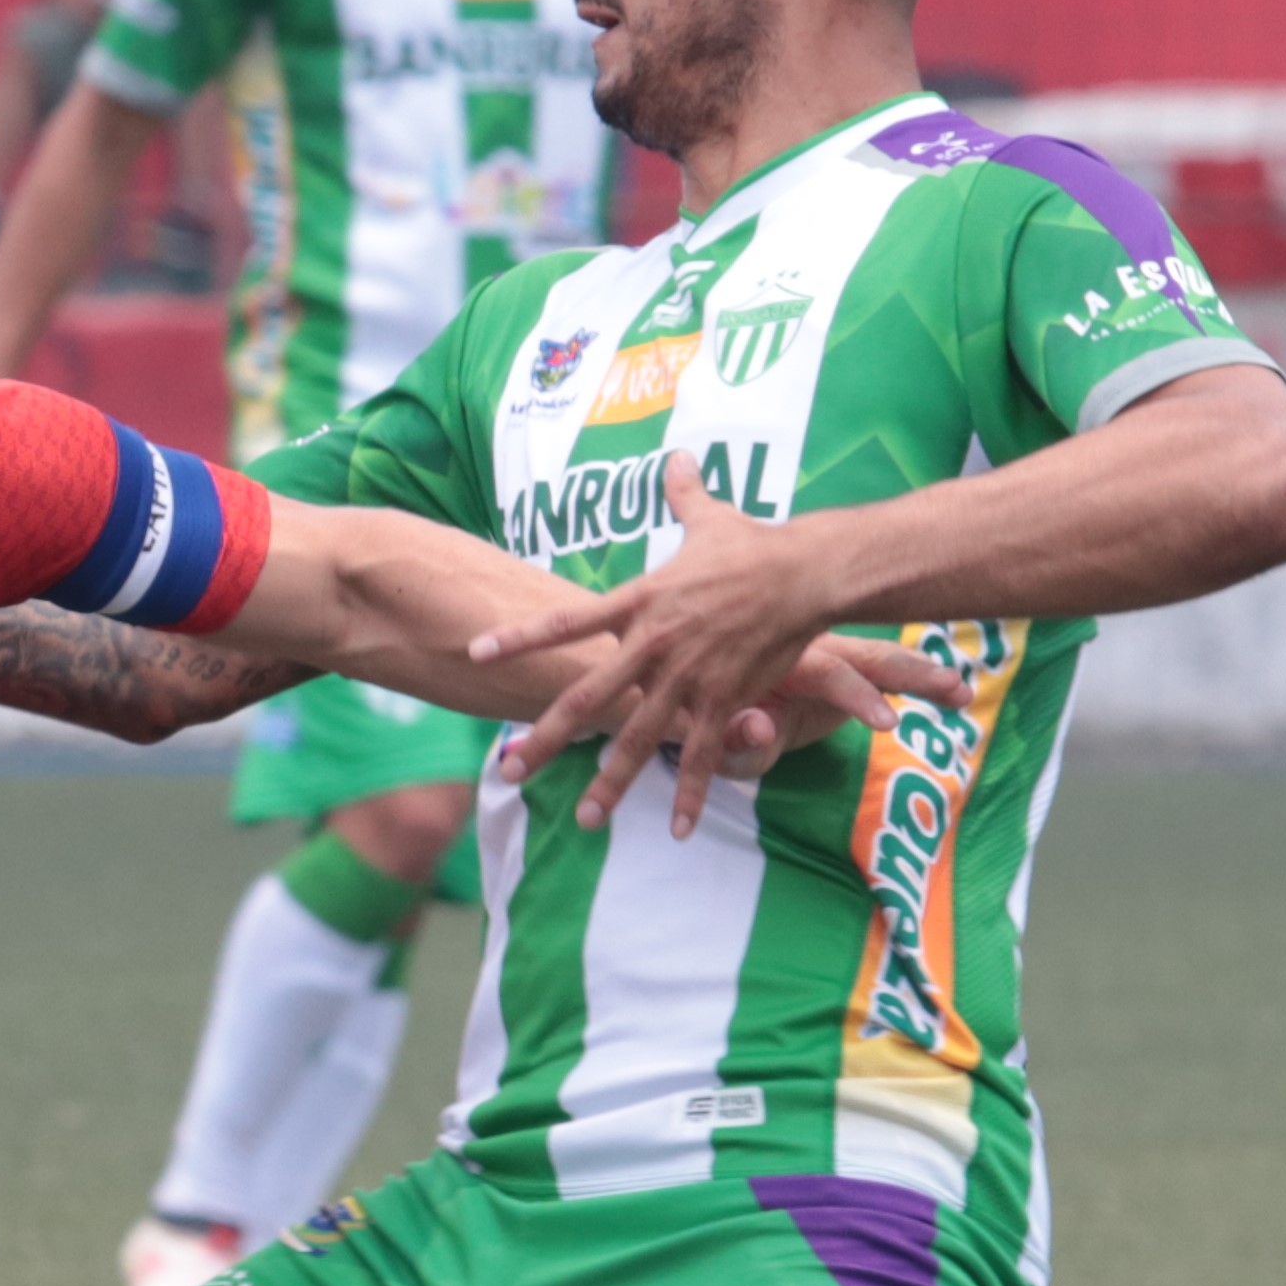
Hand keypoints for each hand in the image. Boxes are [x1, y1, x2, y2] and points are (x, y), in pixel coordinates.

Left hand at [472, 455, 870, 835]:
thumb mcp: (711, 517)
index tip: (477, 651)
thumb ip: (684, 493)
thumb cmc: (756, 544)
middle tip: (510, 768)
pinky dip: (693, 792)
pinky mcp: (727, 698)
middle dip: (547, 738)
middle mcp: (654, 642)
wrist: (808, 571)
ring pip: (640, 737)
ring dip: (613, 781)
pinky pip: (704, 752)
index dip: (519, 637)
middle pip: (590, 697)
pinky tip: (680, 829)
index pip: (566, 621)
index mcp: (640, 601)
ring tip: (586, 818)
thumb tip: (678, 456)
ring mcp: (689, 675)